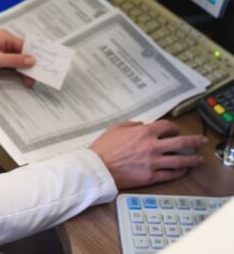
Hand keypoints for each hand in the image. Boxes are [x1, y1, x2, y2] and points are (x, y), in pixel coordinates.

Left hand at [0, 29, 34, 83]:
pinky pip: (9, 66)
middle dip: (29, 65)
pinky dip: (15, 72)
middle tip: (36, 78)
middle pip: (21, 54)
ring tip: (30, 82)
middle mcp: (3, 43)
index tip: (42, 66)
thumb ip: (15, 60)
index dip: (33, 56)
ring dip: (22, 70)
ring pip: (16, 61)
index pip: (24, 46)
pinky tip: (21, 79)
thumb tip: (32, 60)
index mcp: (4, 37)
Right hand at [90, 120, 206, 188]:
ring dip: (191, 159)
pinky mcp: (151, 177)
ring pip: (179, 161)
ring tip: (199, 159)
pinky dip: (179, 172)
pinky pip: (170, 175)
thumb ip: (132, 125)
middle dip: (194, 141)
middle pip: (180, 143)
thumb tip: (143, 126)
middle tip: (201, 141)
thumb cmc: (105, 147)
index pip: (167, 127)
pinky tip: (184, 170)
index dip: (174, 127)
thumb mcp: (117, 127)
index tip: (176, 130)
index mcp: (144, 132)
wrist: (99, 167)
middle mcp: (152, 146)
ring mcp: (153, 163)